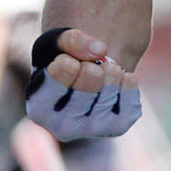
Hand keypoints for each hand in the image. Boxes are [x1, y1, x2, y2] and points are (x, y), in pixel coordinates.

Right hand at [25, 26, 141, 138]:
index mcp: (39, 108)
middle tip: (89, 68)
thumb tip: (100, 51)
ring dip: (111, 70)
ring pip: (112, 85)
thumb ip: (70, 40)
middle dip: (93, 63)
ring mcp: (91, 130)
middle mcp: (62, 127)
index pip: (64, 68)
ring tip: (103, 73)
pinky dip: (128, 80)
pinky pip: (131, 93)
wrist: (86, 82)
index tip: (68, 62)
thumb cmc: (64, 61)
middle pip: (92, 76)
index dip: (70, 57)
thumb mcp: (56, 42)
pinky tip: (116, 83)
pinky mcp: (117, 127)